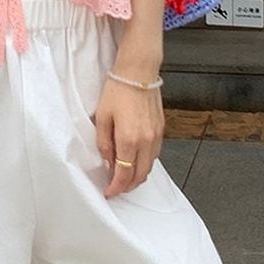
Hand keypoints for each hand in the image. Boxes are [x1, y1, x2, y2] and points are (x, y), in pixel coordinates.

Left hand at [92, 75, 164, 198]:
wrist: (138, 72)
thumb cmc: (118, 90)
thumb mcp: (102, 117)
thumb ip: (104, 143)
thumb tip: (108, 160)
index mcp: (129, 139)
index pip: (124, 174)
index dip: (116, 187)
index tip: (109, 191)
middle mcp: (146, 141)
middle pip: (140, 175)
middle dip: (128, 186)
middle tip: (116, 188)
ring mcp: (156, 136)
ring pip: (149, 166)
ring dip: (138, 175)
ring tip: (125, 176)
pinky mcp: (161, 129)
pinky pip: (155, 155)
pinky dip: (145, 163)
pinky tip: (136, 160)